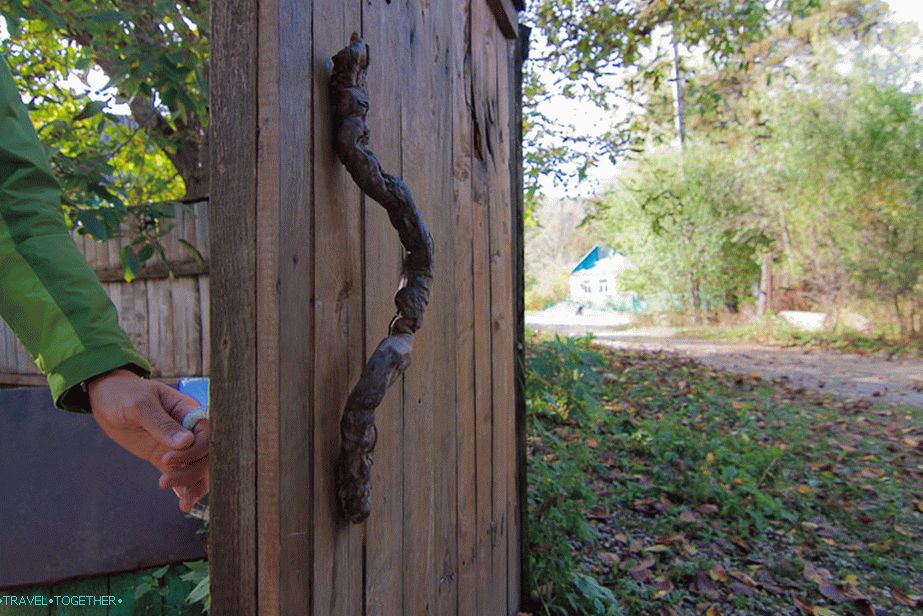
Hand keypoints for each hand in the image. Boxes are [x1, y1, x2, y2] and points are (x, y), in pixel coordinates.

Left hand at [88, 368, 209, 511]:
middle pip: (205, 455)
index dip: (194, 450)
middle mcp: (188, 430)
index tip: (166, 459)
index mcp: (188, 411)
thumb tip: (186, 442)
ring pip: (197, 467)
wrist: (106, 399)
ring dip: (192, 484)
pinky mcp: (165, 458)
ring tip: (181, 504)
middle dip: (191, 472)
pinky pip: (182, 474)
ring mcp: (178, 445)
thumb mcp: (140, 406)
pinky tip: (183, 503)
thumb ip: (161, 424)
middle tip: (164, 481)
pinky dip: (186, 489)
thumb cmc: (124, 395)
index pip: (206, 434)